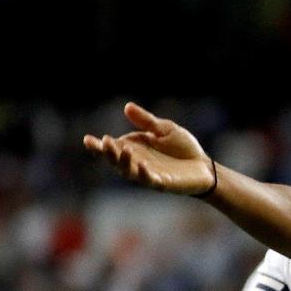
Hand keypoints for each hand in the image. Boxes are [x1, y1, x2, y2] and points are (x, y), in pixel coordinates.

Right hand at [84, 103, 215, 194]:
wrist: (204, 166)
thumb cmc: (183, 148)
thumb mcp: (165, 129)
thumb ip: (146, 121)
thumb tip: (127, 107)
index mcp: (133, 148)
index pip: (111, 148)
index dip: (98, 146)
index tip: (87, 139)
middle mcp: (136, 162)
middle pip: (115, 160)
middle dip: (108, 152)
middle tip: (103, 142)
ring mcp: (148, 174)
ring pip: (129, 171)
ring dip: (124, 161)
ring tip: (123, 149)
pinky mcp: (162, 183)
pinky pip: (149, 180)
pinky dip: (143, 173)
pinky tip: (141, 165)